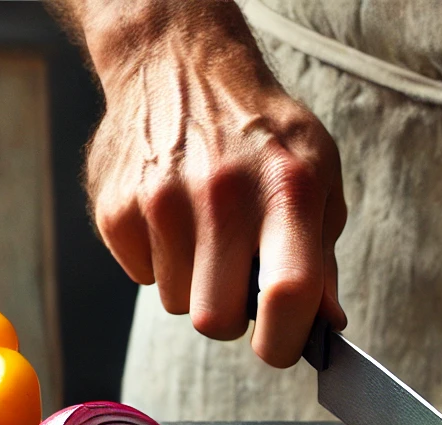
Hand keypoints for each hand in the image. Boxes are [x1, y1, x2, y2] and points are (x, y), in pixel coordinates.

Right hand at [80, 1, 345, 365]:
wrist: (178, 63)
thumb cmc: (260, 130)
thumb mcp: (316, 173)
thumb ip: (323, 253)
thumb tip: (326, 323)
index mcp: (285, 189)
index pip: (288, 294)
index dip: (285, 340)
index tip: (281, 344)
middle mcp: (221, 195)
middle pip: (216, 320)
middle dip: (232, 318)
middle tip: (239, 283)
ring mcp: (160, 201)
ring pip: (178, 304)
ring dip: (195, 284)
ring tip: (206, 231)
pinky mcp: (115, 207)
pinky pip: (142, 276)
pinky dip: (160, 261)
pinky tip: (172, 215)